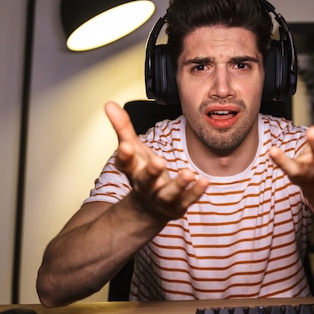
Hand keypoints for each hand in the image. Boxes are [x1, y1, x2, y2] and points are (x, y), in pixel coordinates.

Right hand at [104, 102, 208, 219]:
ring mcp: (161, 198)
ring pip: (168, 193)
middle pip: (146, 181)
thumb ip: (123, 127)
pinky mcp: (178, 205)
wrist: (149, 209)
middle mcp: (145, 186)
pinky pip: (187, 199)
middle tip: (159, 161)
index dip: (124, 156)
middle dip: (151, 172)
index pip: (125, 164)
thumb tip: (109, 104)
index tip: (125, 146)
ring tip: (188, 173)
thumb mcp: (133, 149)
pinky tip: (204, 181)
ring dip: (178, 184)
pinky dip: (195, 192)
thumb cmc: (141, 172)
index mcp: (132, 171)